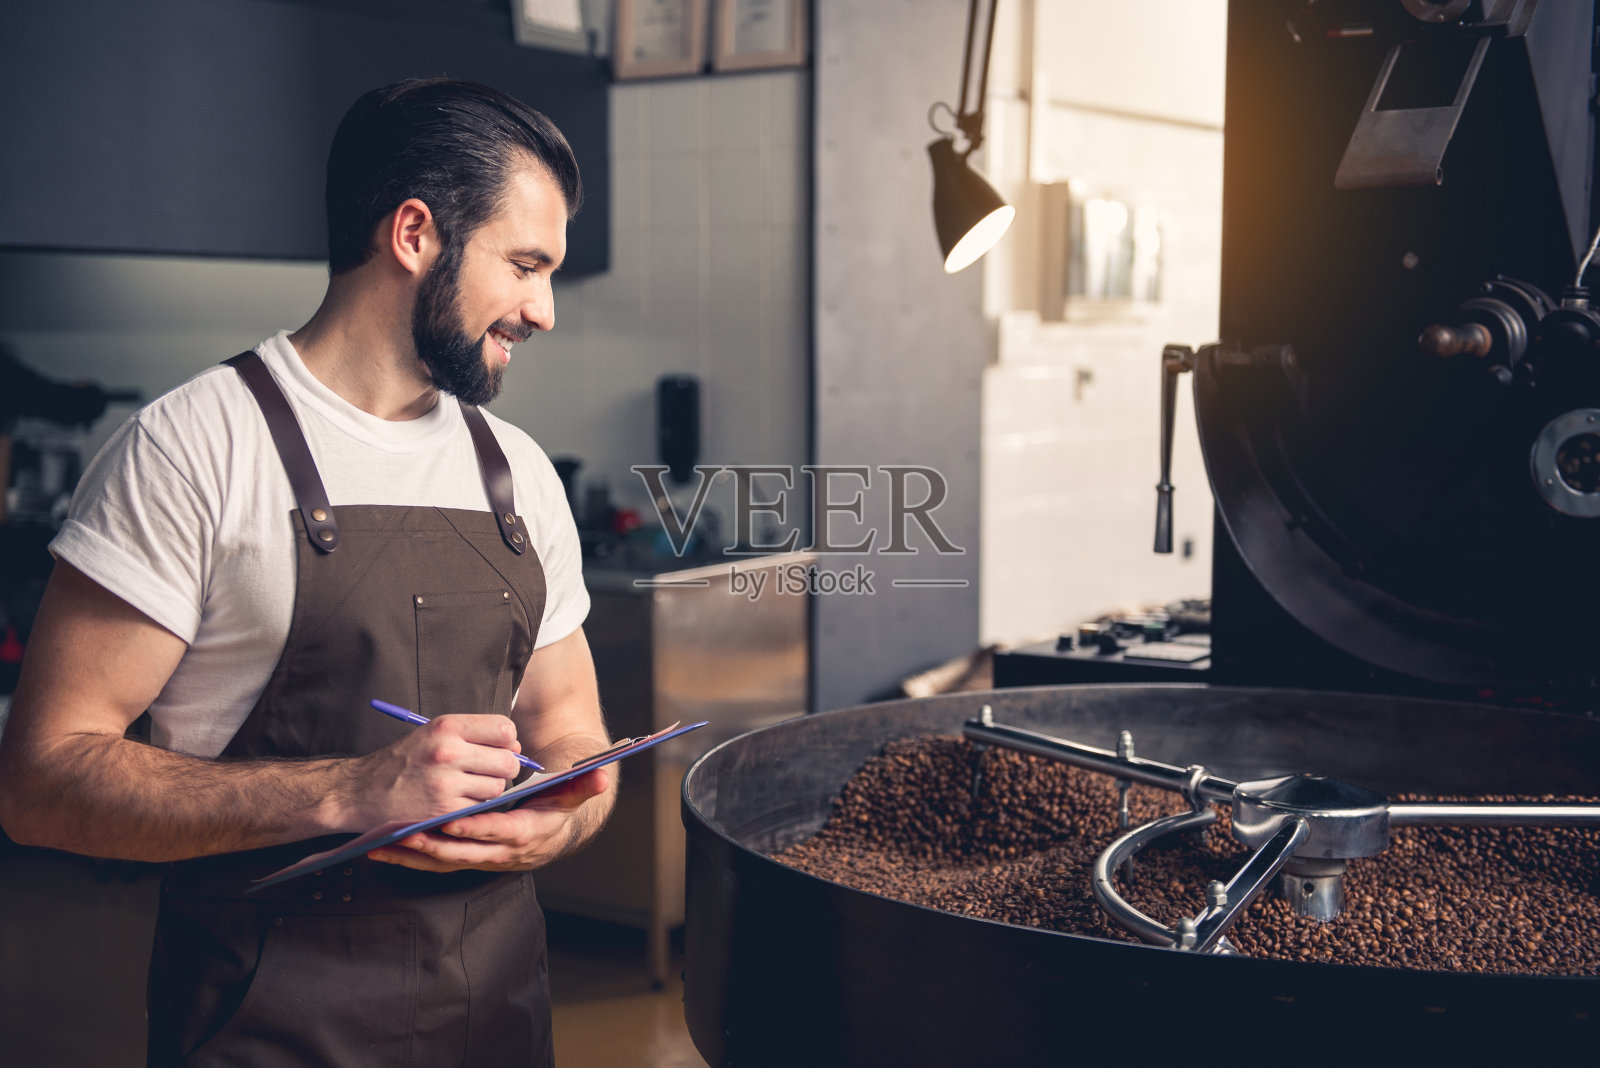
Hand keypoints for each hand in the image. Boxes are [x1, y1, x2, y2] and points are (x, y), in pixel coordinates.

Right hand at [340, 714, 523, 828]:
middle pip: (508, 761)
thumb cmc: (400, 762)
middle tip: (488, 773)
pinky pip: (480, 808)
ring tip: (466, 788)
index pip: (504, 729)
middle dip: (504, 769)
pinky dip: (473, 808)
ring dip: (489, 790)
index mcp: (446, 727)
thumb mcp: (431, 734)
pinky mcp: (444, 810)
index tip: (498, 749)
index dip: (507, 741)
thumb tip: (514, 745)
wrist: (358, 792)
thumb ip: (471, 735)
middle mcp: (448, 752)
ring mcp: (446, 783)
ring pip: (498, 787)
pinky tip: (455, 802)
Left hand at [366, 765, 613, 872]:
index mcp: (526, 835)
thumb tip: (603, 774)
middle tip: (405, 832)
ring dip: (412, 855)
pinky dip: (408, 857)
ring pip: (442, 862)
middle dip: (433, 845)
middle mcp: (501, 854)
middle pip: (464, 852)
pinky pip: (433, 863)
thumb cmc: (557, 808)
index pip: (500, 833)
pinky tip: (382, 847)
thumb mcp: (571, 795)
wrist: (552, 835)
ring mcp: (480, 859)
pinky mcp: (465, 860)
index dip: (477, 829)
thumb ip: (584, 784)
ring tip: (382, 842)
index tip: (452, 821)